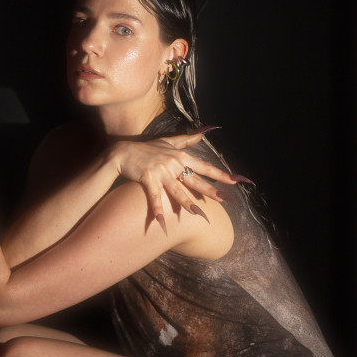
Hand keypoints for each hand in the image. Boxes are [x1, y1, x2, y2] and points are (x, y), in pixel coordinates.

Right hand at [110, 130, 252, 225]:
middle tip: (225, 200)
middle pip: (195, 180)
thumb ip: (186, 139)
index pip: (204, 167)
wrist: (123, 152)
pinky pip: (154, 197)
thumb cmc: (146, 149)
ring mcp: (161, 171)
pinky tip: (162, 223)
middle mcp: (173, 163)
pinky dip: (158, 210)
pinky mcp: (148, 178)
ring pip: (177, 190)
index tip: (234, 181)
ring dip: (188, 203)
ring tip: (199, 214)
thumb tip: (202, 133)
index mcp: (180, 156)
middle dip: (211, 190)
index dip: (219, 174)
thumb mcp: (167, 142)